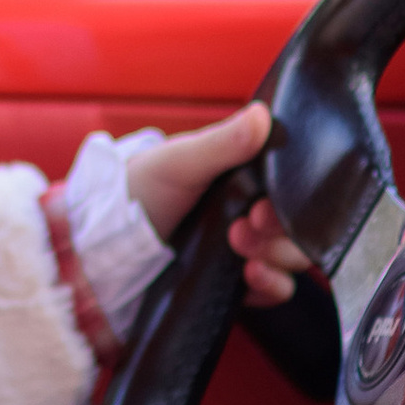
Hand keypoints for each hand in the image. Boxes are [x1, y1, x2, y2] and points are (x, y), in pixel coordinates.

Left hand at [124, 103, 317, 305]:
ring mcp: (247, 249)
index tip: (264, 205)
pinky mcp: (238, 282)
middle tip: (248, 227)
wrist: (105, 243)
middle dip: (282, 232)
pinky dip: (273, 286)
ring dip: (279, 259)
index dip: (291, 199)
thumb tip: (261, 115)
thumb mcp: (179, 161)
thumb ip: (222, 143)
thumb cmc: (139, 189)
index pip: (293, 189)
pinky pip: (276, 289)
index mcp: (245, 178)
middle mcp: (252, 213)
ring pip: (292, 258)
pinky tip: (253, 277)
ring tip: (246, 256)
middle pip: (299, 227)